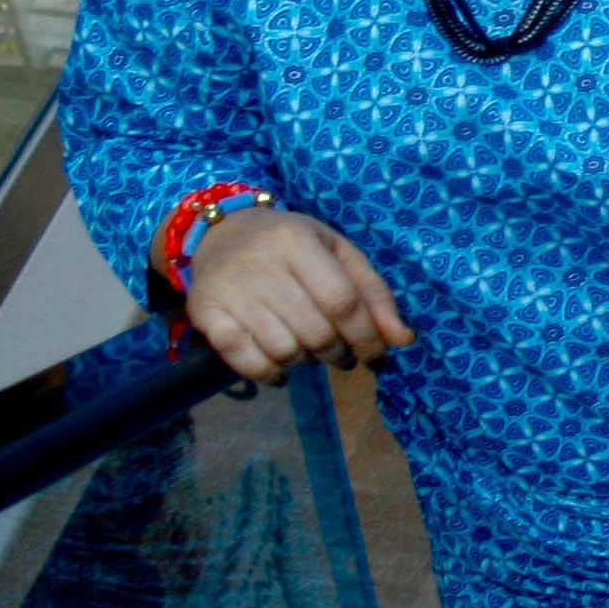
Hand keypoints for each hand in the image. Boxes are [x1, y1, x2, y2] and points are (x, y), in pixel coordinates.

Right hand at [180, 207, 414, 379]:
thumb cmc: (289, 245)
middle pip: (316, 331)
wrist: (219, 233)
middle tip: (341, 354)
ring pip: (284, 351)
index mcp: (296, 241)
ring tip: (307, 350)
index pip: (343, 302)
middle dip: (338, 353)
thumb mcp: (337, 252)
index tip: (376, 355)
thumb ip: (373, 293)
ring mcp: (229, 292)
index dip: (367, 336)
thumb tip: (403, 339)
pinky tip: (279, 366)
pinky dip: (269, 374)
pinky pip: (246, 361)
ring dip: (305, 362)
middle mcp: (259, 265)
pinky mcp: (205, 314)